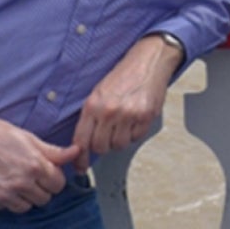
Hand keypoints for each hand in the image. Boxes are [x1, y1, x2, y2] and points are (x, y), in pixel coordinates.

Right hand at [0, 104, 78, 211]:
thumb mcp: (28, 138)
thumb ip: (53, 151)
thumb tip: (76, 151)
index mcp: (35, 165)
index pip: (58, 184)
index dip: (55, 178)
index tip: (48, 173)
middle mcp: (21, 182)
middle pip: (45, 198)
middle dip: (42, 188)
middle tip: (33, 177)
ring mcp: (4, 194)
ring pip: (28, 206)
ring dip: (27, 197)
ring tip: (18, 181)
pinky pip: (8, 208)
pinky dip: (9, 200)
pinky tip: (3, 185)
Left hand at [70, 34, 181, 172]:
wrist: (149, 62)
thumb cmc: (124, 76)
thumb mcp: (98, 93)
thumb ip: (91, 117)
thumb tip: (84, 144)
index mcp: (93, 105)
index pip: (81, 140)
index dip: (80, 158)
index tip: (81, 167)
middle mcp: (109, 111)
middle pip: (100, 147)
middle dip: (104, 144)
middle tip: (109, 134)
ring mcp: (128, 115)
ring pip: (118, 145)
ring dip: (120, 139)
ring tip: (123, 123)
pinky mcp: (145, 117)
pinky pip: (135, 138)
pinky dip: (135, 133)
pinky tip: (135, 119)